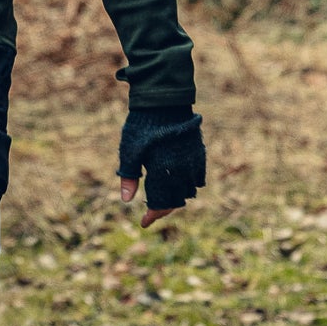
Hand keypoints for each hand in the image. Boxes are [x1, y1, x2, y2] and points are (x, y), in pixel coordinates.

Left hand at [117, 108, 205, 227]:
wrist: (164, 103)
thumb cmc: (142, 127)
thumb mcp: (130, 152)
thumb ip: (130, 177)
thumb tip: (127, 200)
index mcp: (162, 173)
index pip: (160, 204)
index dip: (152, 215)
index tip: (143, 222)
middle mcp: (181, 171)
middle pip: (176, 201)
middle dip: (163, 209)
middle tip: (151, 211)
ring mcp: (193, 163)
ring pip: (189, 191)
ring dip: (177, 198)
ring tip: (164, 198)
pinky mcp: (199, 154)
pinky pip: (198, 178)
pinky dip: (189, 185)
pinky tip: (178, 183)